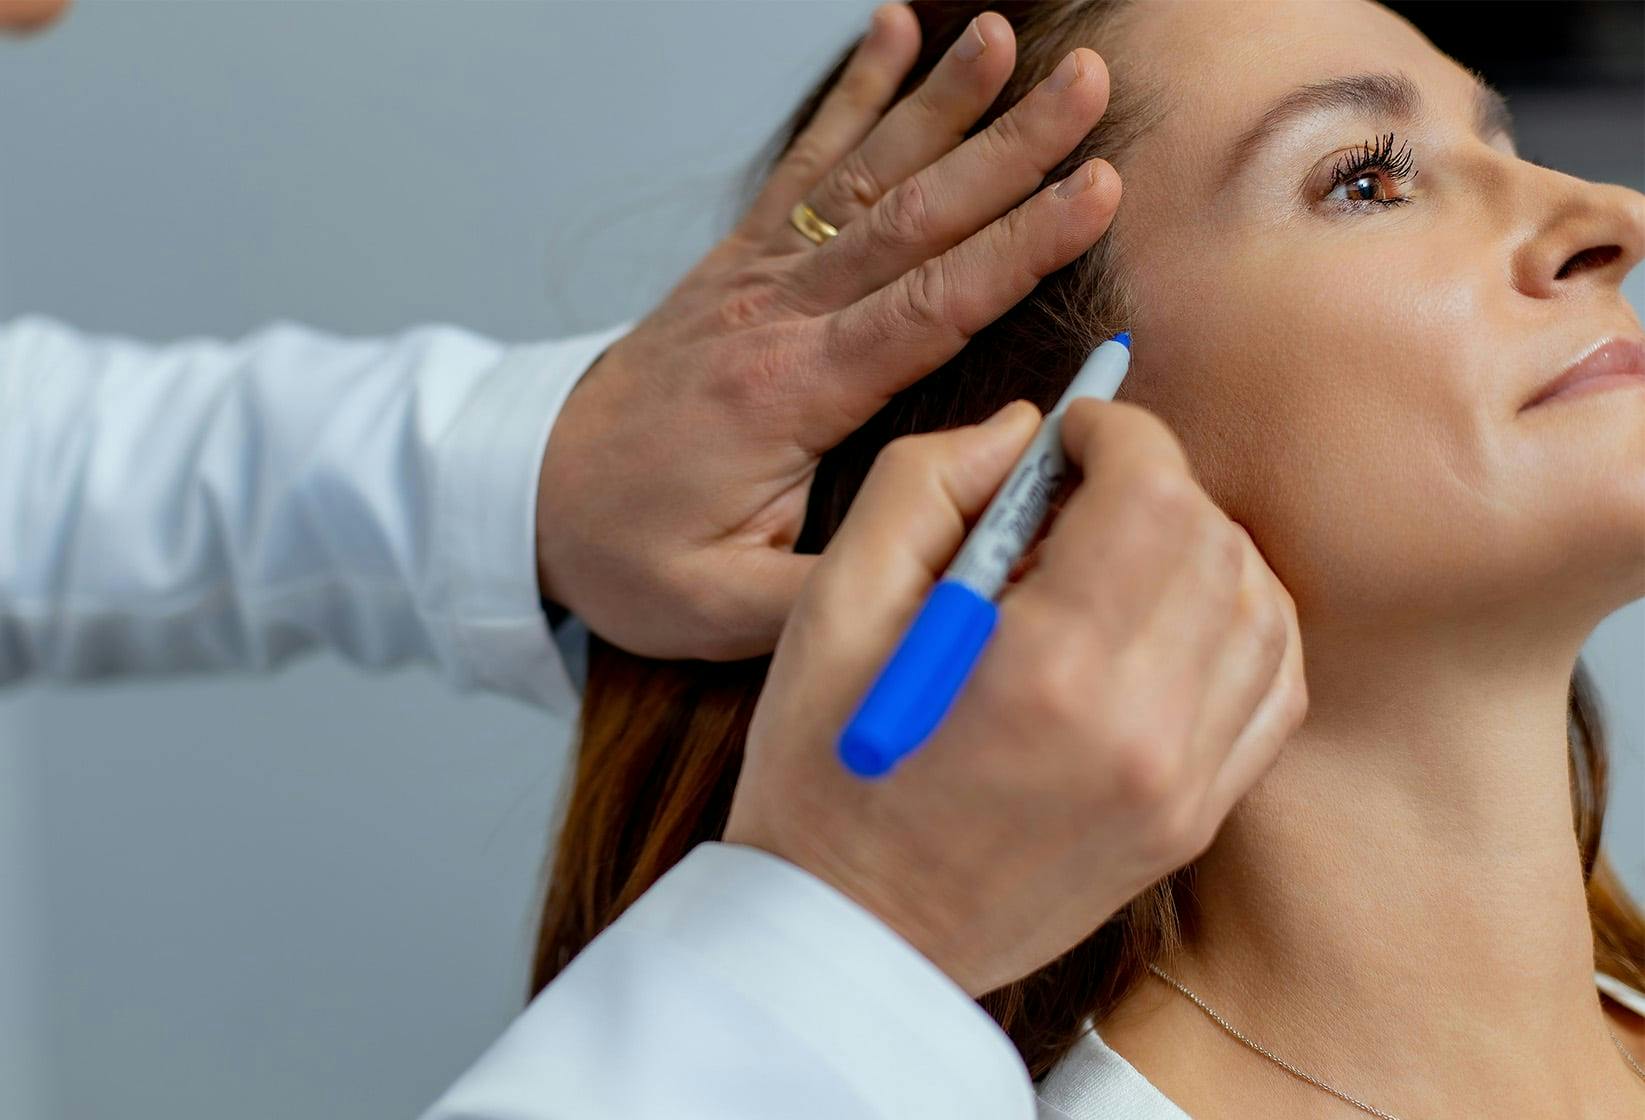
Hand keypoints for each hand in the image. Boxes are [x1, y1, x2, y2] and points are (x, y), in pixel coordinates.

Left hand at [536, 6, 1121, 658]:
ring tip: (1006, 38)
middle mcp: (776, 314)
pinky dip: (853, 97)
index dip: (1019, 246)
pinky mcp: (737, 264)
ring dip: (941, 103)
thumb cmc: (628, 554)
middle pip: (911, 217)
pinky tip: (891, 32)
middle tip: (1089, 84)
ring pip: (863, 176)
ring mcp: (753, 277)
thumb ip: (849, 575)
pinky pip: (802, 168)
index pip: (928, 307)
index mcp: (790, 394)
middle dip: (1009, 147)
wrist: (525, 496)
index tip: (1096, 190)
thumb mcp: (726, 610)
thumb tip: (970, 518)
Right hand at [722, 399, 1308, 997]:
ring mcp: (1182, 786)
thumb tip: (1022, 432)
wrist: (855, 939)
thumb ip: (924, 487)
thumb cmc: (826, 776)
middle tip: (1079, 496)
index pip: (1152, 492)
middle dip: (1156, 485)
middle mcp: (1141, 729)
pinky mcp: (1192, 821)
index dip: (1118, 433)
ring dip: (1204, 549)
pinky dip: (1246, 627)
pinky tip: (1176, 617)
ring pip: (1262, 608)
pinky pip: (1274, 691)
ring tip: (1119, 555)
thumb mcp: (831, 609)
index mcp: (1045, 670)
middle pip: (1214, 541)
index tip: (1071, 436)